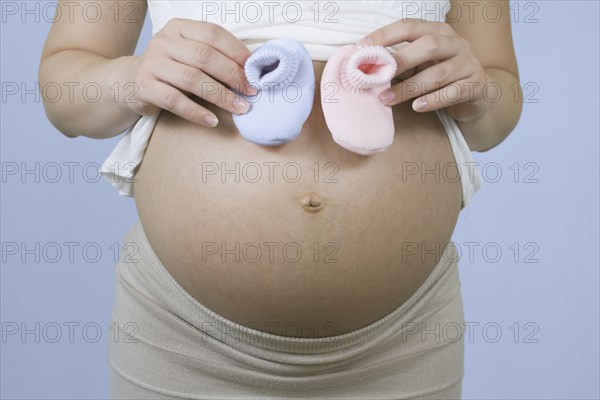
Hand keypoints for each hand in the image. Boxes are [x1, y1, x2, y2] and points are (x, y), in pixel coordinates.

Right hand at [127, 18, 256, 126]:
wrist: (130, 81)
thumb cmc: (171, 69)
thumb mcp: (189, 55)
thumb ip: (214, 57)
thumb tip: (251, 70)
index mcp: (179, 28)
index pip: (213, 34)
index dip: (236, 52)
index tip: (254, 70)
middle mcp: (164, 41)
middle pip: (205, 57)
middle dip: (233, 75)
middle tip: (251, 92)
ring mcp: (152, 63)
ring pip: (192, 79)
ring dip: (221, 96)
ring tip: (240, 108)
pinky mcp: (144, 86)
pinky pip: (175, 100)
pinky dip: (196, 112)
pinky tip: (211, 120)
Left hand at [358, 19, 489, 121]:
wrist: (476, 95)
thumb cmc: (440, 77)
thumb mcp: (420, 64)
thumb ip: (399, 62)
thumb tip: (366, 66)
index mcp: (439, 32)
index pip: (410, 26)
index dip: (386, 35)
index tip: (363, 48)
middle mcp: (456, 43)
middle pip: (429, 46)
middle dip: (401, 60)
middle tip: (379, 76)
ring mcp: (468, 64)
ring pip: (439, 74)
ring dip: (410, 87)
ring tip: (387, 99)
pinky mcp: (475, 86)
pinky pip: (453, 93)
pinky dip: (433, 100)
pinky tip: (416, 107)